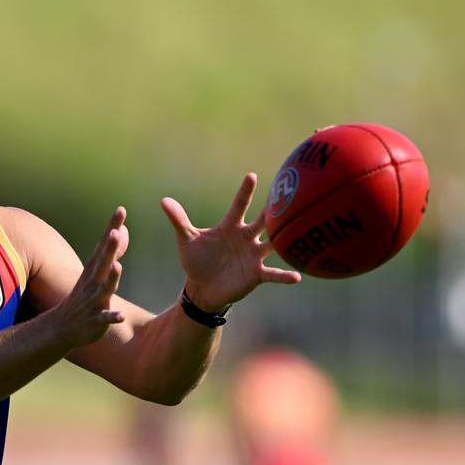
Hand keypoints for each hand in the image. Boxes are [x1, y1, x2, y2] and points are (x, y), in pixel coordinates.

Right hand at [50, 206, 128, 347]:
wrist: (61, 328)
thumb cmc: (84, 296)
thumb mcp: (96, 271)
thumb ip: (112, 251)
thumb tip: (120, 230)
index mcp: (95, 269)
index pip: (104, 244)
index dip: (112, 227)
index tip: (120, 209)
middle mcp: (93, 282)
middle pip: (103, 262)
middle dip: (109, 247)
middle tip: (115, 231)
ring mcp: (93, 301)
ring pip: (104, 288)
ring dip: (111, 278)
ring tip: (118, 267)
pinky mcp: (95, 321)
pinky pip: (105, 318)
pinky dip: (112, 317)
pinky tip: (120, 316)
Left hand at [161, 173, 300, 311]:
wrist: (202, 288)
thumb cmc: (196, 260)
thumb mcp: (186, 240)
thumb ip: (179, 220)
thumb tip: (164, 200)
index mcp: (230, 226)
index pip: (239, 205)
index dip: (245, 192)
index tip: (252, 176)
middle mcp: (246, 237)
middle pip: (263, 220)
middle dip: (273, 210)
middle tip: (290, 195)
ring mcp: (254, 255)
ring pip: (273, 244)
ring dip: (284, 239)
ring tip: (300, 231)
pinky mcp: (257, 274)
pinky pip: (273, 273)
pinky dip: (284, 275)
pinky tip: (297, 276)